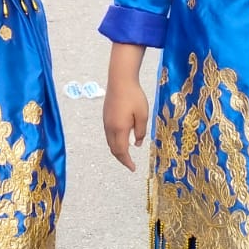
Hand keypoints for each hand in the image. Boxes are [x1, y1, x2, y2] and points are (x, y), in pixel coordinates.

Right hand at [103, 43, 149, 172]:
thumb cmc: (134, 96)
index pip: (121, 151)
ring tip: (127, 154)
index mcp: (119, 129)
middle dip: (121, 158)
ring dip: (117, 150)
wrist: (120, 80)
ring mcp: (106, 122)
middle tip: (130, 164)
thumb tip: (137, 144)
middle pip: (113, 149)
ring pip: (110, 142)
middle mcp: (109, 128)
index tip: (133, 168)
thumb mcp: (143, 115)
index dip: (127, 162)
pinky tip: (123, 139)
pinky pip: (109, 135)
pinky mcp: (105, 116)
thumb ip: (140, 132)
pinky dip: (115, 142)